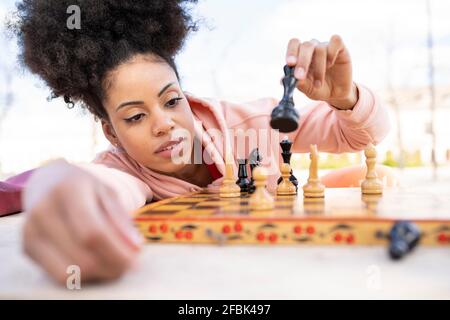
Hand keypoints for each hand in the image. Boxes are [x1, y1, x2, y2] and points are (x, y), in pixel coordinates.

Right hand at [23, 165, 142, 284]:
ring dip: (98, 275)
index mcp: (68, 190)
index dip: (117, 251)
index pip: (93, 232)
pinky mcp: (27, 248)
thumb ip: (121, 220)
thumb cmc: (85, 189)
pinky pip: (58, 275)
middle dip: (112, 267)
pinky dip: (82, 276)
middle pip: (82, 256)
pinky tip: (96, 264)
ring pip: (69, 272)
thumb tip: (135, 248)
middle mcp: (44, 210)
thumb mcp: (108, 193)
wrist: (49, 182)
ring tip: (114, 264)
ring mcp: (31, 230)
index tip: (136, 259)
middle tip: (129, 264)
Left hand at [285, 35, 357, 109]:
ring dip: (319, 69)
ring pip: (320, 49)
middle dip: (302, 62)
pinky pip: (336, 41)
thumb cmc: (318, 88)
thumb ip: (299, 83)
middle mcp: (312, 48)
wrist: (336, 94)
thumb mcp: (307, 89)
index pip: (294, 44)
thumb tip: (284, 79)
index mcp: (300, 55)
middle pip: (305, 46)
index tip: (290, 63)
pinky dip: (332, 53)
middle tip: (300, 76)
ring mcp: (326, 47)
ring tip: (318, 84)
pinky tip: (331, 64)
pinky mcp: (340, 48)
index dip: (291, 51)